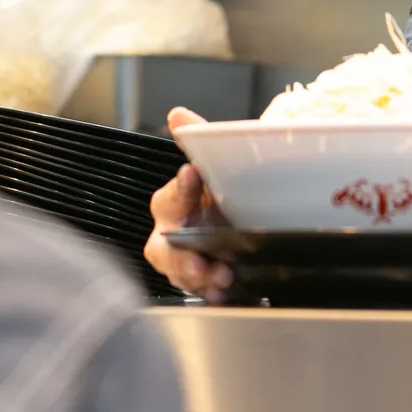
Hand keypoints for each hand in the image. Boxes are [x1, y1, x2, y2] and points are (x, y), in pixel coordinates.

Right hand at [142, 108, 233, 300]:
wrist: (248, 224)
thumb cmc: (222, 196)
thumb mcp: (217, 167)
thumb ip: (198, 141)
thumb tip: (179, 115)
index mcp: (177, 205)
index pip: (169, 198)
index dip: (179, 189)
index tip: (193, 175)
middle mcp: (177, 236)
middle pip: (163, 250)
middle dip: (179, 258)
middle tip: (199, 262)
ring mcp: (190, 263)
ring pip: (181, 277)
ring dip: (200, 279)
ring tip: (224, 277)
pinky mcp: (208, 286)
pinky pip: (203, 297)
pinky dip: (215, 297)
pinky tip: (228, 294)